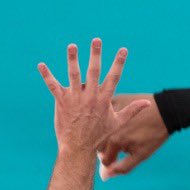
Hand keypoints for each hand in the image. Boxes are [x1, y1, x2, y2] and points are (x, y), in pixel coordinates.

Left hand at [38, 39, 149, 158]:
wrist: (78, 149)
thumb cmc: (98, 136)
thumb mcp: (117, 123)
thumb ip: (131, 110)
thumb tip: (148, 104)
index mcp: (104, 99)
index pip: (114, 77)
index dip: (119, 63)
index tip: (123, 49)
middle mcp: (90, 97)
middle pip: (93, 71)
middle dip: (95, 55)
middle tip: (96, 40)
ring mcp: (75, 98)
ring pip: (73, 74)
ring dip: (72, 59)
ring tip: (72, 46)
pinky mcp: (61, 102)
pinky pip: (53, 86)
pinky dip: (46, 75)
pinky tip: (41, 65)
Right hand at [98, 94, 165, 178]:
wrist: (166, 110)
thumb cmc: (154, 135)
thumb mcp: (140, 155)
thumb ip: (121, 167)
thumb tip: (104, 176)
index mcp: (114, 141)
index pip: (104, 160)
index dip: (112, 162)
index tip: (121, 158)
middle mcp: (108, 126)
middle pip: (100, 145)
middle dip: (109, 149)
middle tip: (124, 145)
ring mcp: (110, 111)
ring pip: (101, 129)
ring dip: (108, 133)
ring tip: (124, 132)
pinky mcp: (114, 100)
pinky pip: (106, 114)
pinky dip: (110, 119)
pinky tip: (123, 120)